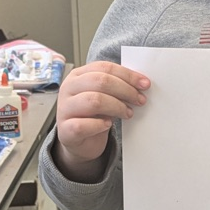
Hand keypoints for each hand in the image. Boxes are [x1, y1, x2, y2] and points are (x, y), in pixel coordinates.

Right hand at [53, 61, 149, 178]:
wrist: (79, 141)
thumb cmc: (93, 116)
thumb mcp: (105, 97)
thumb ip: (117, 88)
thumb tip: (141, 84)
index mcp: (78, 76)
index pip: (104, 67)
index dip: (127, 74)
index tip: (145, 84)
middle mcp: (68, 89)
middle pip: (100, 81)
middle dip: (125, 90)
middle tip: (140, 100)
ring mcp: (65, 109)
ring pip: (94, 101)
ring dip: (117, 107)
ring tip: (128, 113)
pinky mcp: (65, 130)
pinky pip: (83, 125)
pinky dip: (100, 125)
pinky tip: (108, 125)